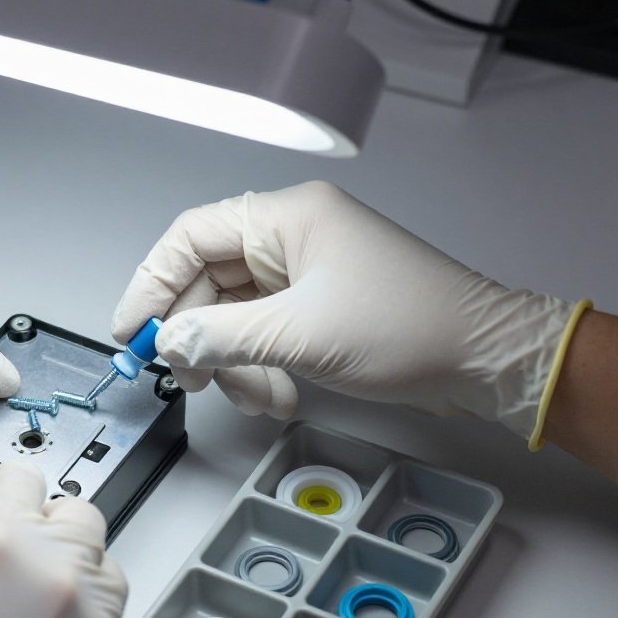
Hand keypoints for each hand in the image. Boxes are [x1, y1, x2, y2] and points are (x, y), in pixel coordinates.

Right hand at [112, 181, 579, 436]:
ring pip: (233, 318)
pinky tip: (279, 397)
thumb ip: (221, 337)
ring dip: (233, 365)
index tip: (133, 331)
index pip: (191, 237)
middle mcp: (290, 238)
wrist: (484, 360)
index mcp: (287, 218)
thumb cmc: (411, 327)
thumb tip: (169, 343)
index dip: (152, 283)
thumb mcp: (301, 334)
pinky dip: (260, 370)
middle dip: (197, 338)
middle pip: (208, 283)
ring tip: (256, 399)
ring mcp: (303, 274)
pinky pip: (261, 336)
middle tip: (188, 380)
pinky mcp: (315, 308)